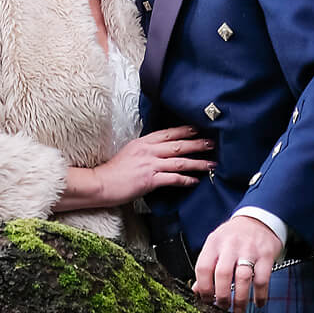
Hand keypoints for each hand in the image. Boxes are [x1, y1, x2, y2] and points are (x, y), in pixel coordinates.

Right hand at [96, 126, 214, 203]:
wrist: (102, 183)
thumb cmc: (114, 171)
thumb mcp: (130, 152)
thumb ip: (145, 149)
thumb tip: (160, 150)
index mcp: (143, 142)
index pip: (167, 133)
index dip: (184, 130)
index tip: (198, 129)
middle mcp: (148, 150)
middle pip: (178, 144)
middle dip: (197, 144)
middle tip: (211, 143)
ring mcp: (149, 164)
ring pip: (179, 161)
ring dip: (197, 162)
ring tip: (211, 163)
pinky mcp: (150, 179)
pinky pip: (173, 178)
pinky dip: (186, 179)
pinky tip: (195, 181)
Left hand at [191, 216, 283, 312]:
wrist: (258, 219)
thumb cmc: (233, 236)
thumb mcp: (216, 245)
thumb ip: (207, 266)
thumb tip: (197, 291)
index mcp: (214, 243)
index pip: (203, 267)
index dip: (204, 288)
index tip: (207, 301)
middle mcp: (230, 245)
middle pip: (222, 274)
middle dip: (222, 296)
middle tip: (223, 308)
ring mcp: (249, 250)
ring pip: (243, 278)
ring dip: (240, 299)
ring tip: (238, 310)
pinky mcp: (266, 255)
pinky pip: (262, 280)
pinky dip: (260, 296)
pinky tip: (257, 303)